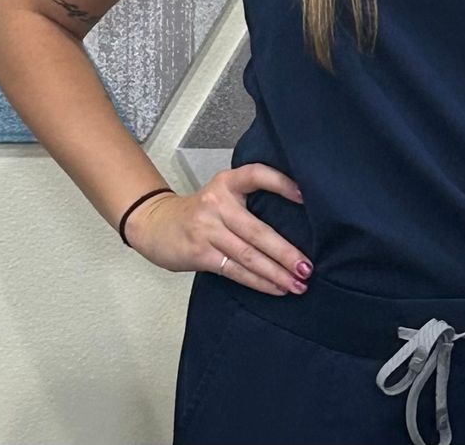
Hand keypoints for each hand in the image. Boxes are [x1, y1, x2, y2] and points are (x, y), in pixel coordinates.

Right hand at [122, 165, 312, 294]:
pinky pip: (236, 270)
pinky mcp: (200, 253)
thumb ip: (247, 204)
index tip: (305, 197)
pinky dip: (259, 282)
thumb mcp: (220, 197)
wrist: (156, 225)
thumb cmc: (199, 213)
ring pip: (249, 255)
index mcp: (226, 182)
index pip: (256, 175)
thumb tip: (294, 229)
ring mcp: (206, 228)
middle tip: (308, 267)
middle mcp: (216, 202)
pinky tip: (276, 288)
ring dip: (276, 273)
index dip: (280, 184)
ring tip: (298, 284)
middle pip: (257, 230)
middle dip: (286, 252)